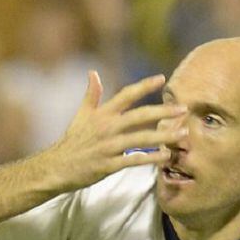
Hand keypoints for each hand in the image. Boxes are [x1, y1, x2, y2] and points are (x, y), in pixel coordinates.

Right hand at [42, 73, 186, 191]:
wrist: (57, 167)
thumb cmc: (72, 141)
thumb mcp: (81, 115)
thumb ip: (91, 95)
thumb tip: (93, 72)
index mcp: (102, 114)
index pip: (126, 95)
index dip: (144, 86)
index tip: (162, 78)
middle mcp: (107, 127)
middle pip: (140, 116)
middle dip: (163, 112)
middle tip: (183, 109)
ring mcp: (108, 146)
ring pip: (141, 139)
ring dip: (163, 136)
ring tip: (182, 134)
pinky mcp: (108, 165)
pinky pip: (134, 160)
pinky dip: (150, 158)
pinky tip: (165, 156)